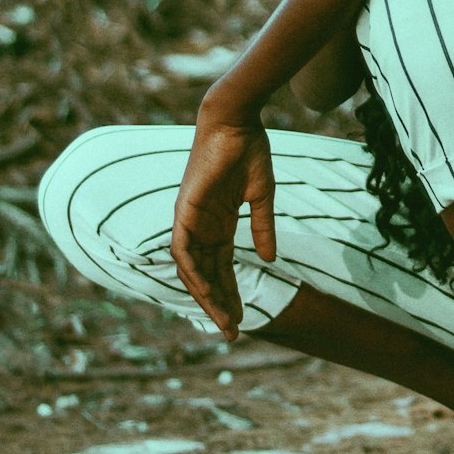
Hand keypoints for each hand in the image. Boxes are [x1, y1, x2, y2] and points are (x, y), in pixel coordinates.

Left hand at [170, 115, 275, 341]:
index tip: (242, 319)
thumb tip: (271, 260)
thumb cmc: (249, 151)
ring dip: (205, 296)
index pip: (221, 267)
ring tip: (223, 321)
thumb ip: (262, 228)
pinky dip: (193, 272)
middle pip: (206, 274)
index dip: (230, 294)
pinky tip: (207, 292)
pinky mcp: (184, 209)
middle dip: (218, 304)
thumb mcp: (261, 197)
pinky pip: (183, 250)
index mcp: (219, 223)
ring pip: (192, 269)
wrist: (235, 122)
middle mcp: (201, 226)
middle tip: (232, 331)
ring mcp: (190, 219)